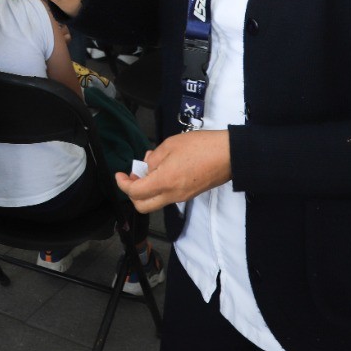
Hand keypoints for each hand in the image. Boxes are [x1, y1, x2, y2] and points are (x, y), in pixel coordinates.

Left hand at [115, 130, 231, 213]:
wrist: (230, 155)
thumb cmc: (201, 146)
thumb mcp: (170, 145)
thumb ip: (153, 158)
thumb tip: (146, 166)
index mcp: (164, 182)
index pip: (135, 192)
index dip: (123, 184)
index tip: (120, 175)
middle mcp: (172, 195)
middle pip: (142, 206)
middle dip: (132, 194)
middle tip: (132, 178)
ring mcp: (182, 197)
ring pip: (155, 203)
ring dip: (146, 191)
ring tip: (148, 170)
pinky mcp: (189, 195)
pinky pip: (167, 197)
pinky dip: (158, 188)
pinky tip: (162, 171)